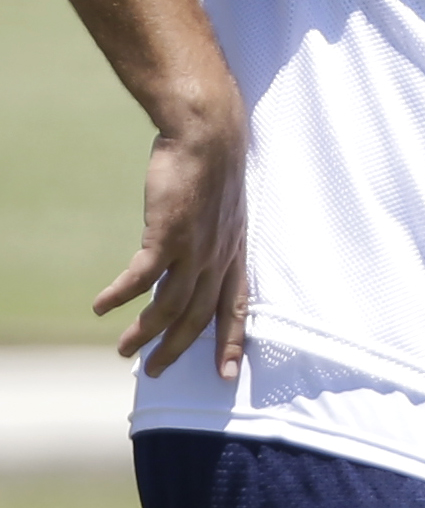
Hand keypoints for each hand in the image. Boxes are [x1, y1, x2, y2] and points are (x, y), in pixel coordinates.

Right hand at [94, 95, 248, 378]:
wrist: (208, 134)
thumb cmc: (213, 166)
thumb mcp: (225, 209)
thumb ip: (213, 237)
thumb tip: (193, 252)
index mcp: (235, 252)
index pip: (238, 307)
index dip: (232, 341)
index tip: (229, 373)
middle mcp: (219, 256)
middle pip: (200, 316)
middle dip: (179, 348)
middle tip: (156, 373)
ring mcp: (195, 248)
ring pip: (169, 306)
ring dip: (144, 332)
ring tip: (124, 351)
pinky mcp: (168, 235)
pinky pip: (140, 278)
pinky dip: (120, 296)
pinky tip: (102, 307)